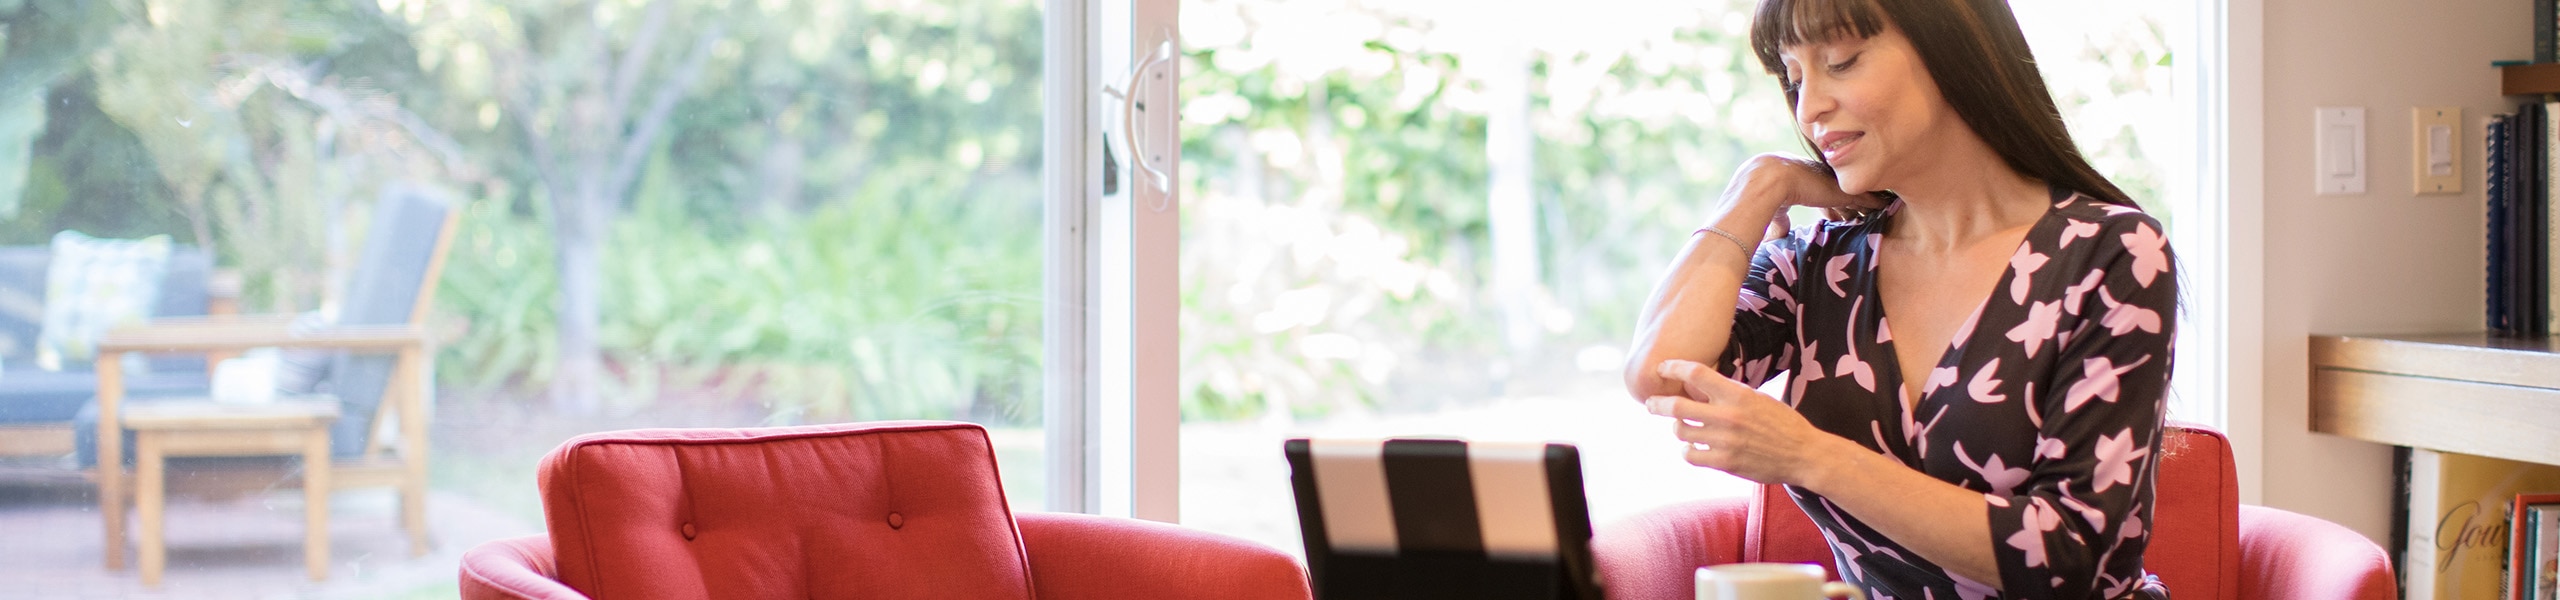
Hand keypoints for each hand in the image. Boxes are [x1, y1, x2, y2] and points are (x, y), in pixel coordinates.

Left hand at [1643, 359, 1845, 486]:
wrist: (1803, 453)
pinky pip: (1690, 455)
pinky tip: (1693, 448)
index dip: (1672, 368)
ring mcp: (1724, 441)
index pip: (1694, 374)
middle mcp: (1726, 416)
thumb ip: (1728, 393)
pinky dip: (1687, 451)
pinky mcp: (1725, 462)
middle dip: (1657, 404)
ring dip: (1678, 428)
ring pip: (1681, 432)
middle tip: (1651, 403)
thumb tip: (1698, 387)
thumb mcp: (1757, 398)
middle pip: (1677, 406)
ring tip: (1682, 427)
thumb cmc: (1782, 422)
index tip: (1662, 368)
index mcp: (1736, 393)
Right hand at [1731, 153, 1889, 230]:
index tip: (1837, 216)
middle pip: (1840, 192)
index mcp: (1803, 181)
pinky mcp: (1844, 191)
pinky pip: (1866, 197)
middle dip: (1850, 204)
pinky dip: (1876, 203)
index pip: (1821, 194)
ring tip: (1878, 211)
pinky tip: (1887, 207)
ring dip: (1865, 203)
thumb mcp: (1775, 210)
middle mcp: (1820, 179)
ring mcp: (1833, 184)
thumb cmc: (1765, 196)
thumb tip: (1777, 237)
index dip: (1830, 205)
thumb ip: (1780, 222)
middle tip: (1862, 214)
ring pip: (1855, 193)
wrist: (1768, 180)